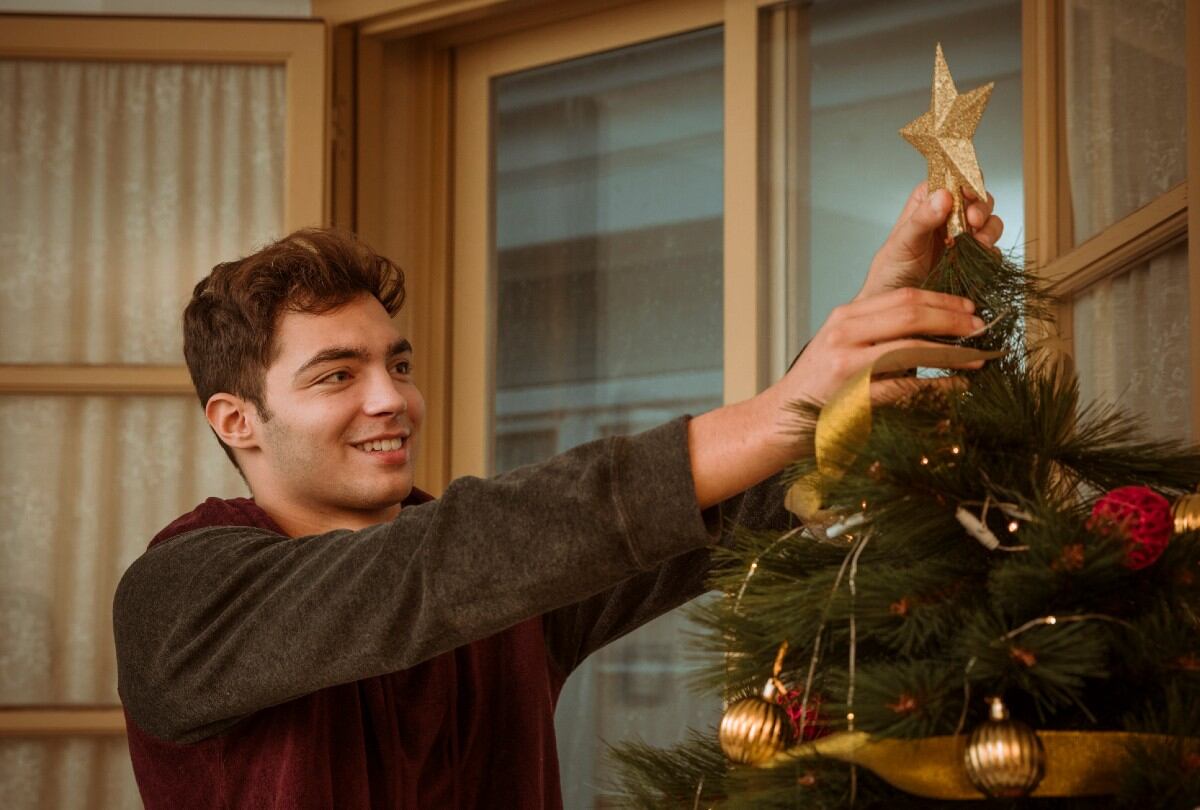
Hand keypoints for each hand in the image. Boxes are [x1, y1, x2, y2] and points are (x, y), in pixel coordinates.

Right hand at [687, 287, 984, 506]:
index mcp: (845, 317)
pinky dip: (938, 384)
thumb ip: (877, 334)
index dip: (942, 300)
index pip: (903, 296)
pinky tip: (958, 386)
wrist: (778, 422)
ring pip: (912, 345)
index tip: (970, 310)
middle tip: (983, 329)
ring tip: (978, 357)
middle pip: (910, 312)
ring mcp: (846, 362)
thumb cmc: (818, 390)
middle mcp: (844, 332)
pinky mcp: (851, 394)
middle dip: (953, 319)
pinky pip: (907, 386)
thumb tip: (933, 329)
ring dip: (952, 351)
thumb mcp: (843, 350)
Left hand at [856, 183, 1003, 300]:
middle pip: (977, 199)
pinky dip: (990, 252)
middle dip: (980, 207)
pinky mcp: (975, 259)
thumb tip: (944, 196)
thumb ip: (921, 218)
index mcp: (928, 203)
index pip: (952, 179)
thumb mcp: (901, 242)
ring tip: (975, 243)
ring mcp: (964, 238)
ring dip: (988, 230)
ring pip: (990, 222)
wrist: (898, 308)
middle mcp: (948, 217)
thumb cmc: (891, 271)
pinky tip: (977, 258)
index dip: (964, 180)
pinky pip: (992, 250)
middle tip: (972, 221)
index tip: (966, 192)